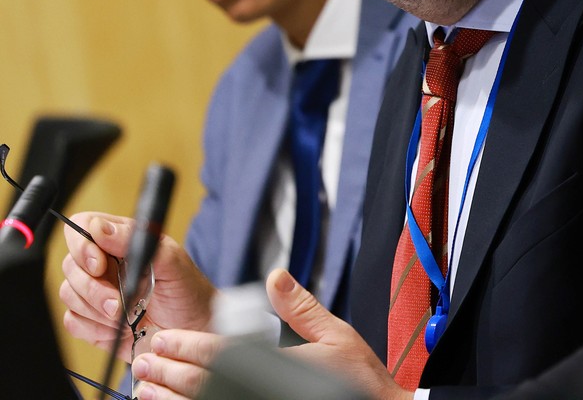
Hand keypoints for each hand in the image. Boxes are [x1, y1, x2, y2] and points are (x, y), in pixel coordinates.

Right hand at [59, 211, 215, 356]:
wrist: (192, 329)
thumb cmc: (187, 291)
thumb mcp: (173, 262)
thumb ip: (138, 241)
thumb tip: (99, 228)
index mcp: (121, 240)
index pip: (81, 228)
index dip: (82, 245)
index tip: (99, 265)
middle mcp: (104, 263)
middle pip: (70, 264)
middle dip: (92, 287)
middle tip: (118, 302)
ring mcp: (95, 291)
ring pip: (68, 293)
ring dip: (97, 309)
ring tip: (127, 315)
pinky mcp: (90, 320)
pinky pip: (73, 321)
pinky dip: (95, 327)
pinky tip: (120, 327)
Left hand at [124, 269, 411, 399]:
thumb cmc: (358, 379)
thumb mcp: (335, 334)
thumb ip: (300, 306)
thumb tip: (275, 276)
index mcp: (277, 365)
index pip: (219, 354)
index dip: (185, 346)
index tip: (162, 339)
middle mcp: (262, 391)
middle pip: (200, 384)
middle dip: (167, 370)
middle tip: (143, 358)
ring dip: (169, 398)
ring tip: (147, 387)